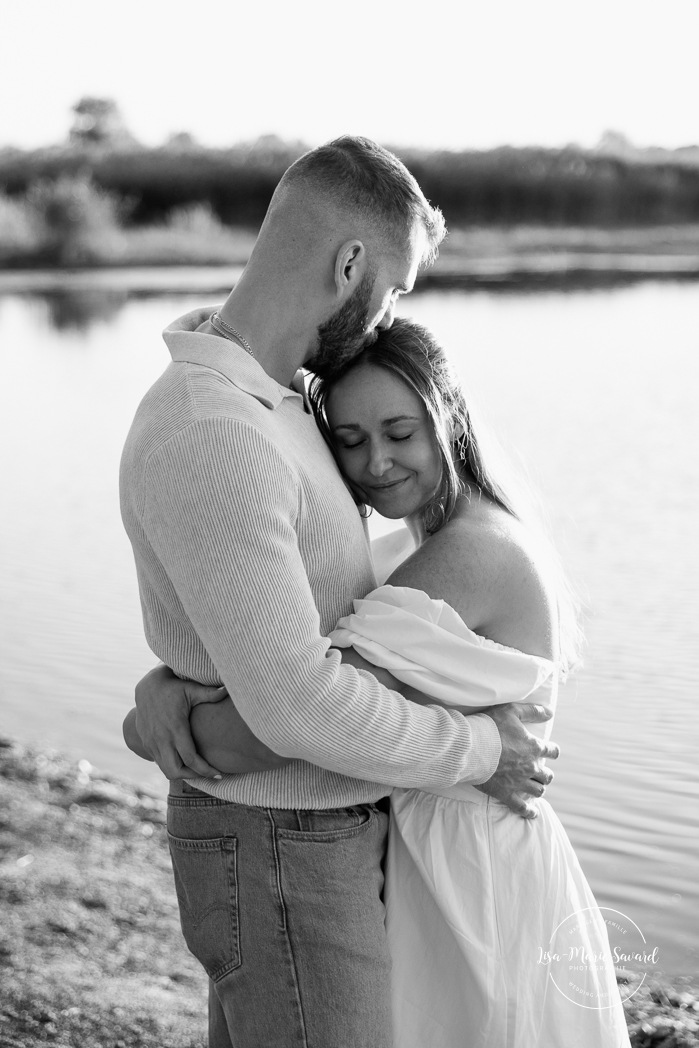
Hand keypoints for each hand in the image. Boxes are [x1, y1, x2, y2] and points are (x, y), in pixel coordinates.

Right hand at [133, 664, 227, 779]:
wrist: (146, 688)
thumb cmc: (173, 688)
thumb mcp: (191, 689)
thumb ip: (209, 693)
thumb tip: (228, 689)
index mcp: (175, 728)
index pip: (190, 759)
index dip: (206, 770)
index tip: (219, 774)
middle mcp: (162, 738)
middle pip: (176, 771)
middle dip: (193, 777)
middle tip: (209, 774)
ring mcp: (152, 743)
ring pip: (166, 770)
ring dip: (182, 774)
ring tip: (199, 770)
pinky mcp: (147, 744)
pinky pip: (160, 762)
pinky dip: (172, 766)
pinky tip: (185, 761)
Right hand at [474, 703, 558, 818]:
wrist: (471, 747)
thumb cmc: (490, 727)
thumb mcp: (512, 711)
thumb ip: (532, 711)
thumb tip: (550, 712)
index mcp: (534, 747)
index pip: (553, 751)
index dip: (552, 750)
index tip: (549, 751)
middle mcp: (530, 767)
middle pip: (547, 775)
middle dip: (544, 773)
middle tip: (538, 771)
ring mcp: (519, 782)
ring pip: (538, 791)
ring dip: (538, 788)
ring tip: (533, 787)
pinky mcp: (506, 794)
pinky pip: (522, 808)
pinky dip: (529, 811)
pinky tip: (532, 812)